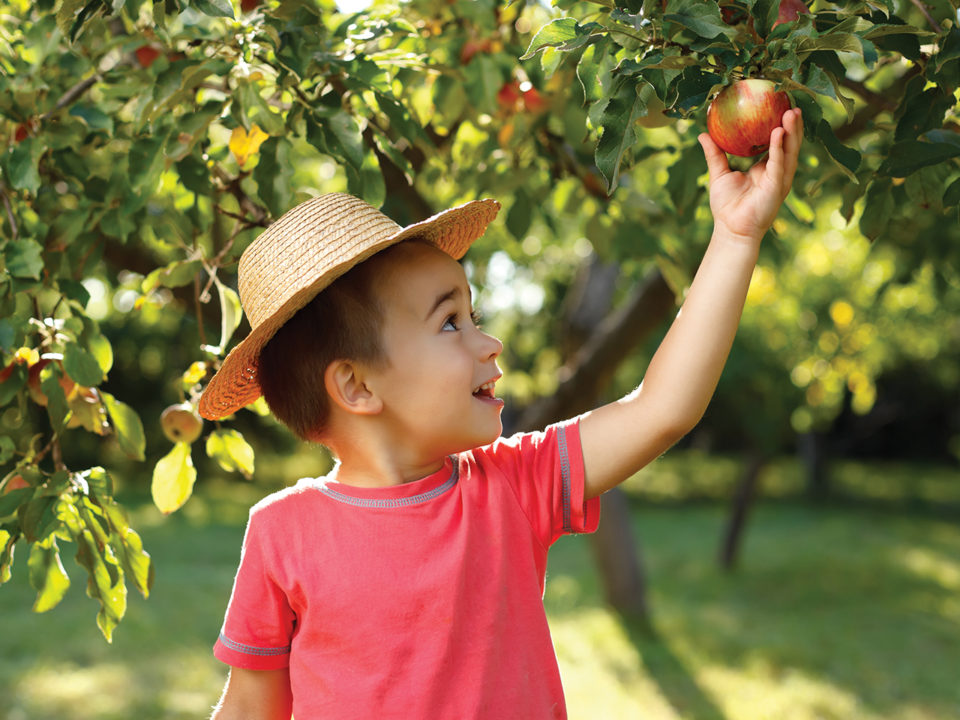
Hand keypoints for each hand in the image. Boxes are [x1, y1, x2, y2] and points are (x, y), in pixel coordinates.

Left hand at [697, 107, 802, 244]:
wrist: (730, 230)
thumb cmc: (726, 206)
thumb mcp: (719, 174)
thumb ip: (714, 154)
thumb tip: (702, 134)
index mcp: (766, 168)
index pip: (777, 142)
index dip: (780, 125)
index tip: (779, 105)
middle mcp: (777, 172)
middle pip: (789, 143)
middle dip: (793, 124)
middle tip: (791, 102)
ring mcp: (779, 179)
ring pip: (790, 151)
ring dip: (792, 131)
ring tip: (792, 111)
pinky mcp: (776, 187)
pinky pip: (779, 164)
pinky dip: (779, 148)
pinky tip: (778, 133)